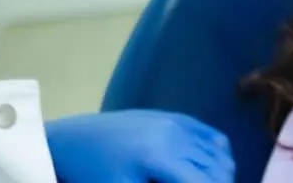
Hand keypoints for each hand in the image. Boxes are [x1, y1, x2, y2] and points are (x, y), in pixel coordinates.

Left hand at [45, 109, 234, 182]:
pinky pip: (209, 134)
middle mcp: (173, 135)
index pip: (204, 182)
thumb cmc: (90, 175)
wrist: (70, 141)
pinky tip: (212, 169)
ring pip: (218, 152)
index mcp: (159, 157)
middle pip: (216, 168)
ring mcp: (174, 122)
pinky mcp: (172, 117)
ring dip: (222, 173)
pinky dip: (218, 154)